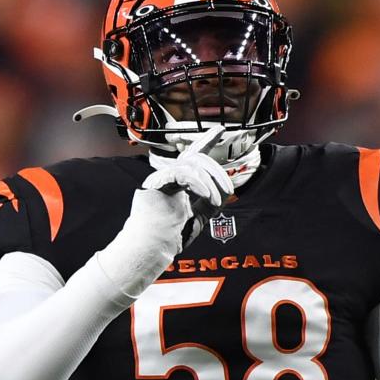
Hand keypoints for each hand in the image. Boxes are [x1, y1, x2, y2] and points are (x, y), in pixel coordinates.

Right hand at [93, 127, 233, 300]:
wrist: (151, 249)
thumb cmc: (167, 238)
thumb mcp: (196, 218)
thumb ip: (207, 205)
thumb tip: (224, 192)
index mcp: (174, 183)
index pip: (192, 157)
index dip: (206, 141)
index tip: (221, 130)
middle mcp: (166, 177)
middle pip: (195, 158)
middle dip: (215, 172)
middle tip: (227, 189)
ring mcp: (159, 179)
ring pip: (190, 163)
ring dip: (209, 180)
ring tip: (216, 198)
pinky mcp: (155, 183)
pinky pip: (181, 173)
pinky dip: (197, 182)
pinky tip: (205, 194)